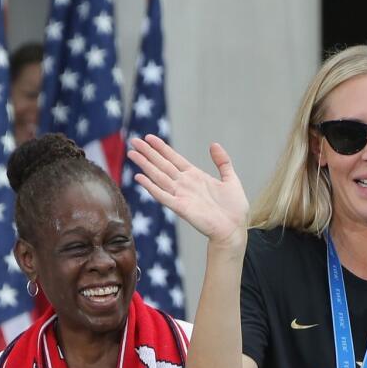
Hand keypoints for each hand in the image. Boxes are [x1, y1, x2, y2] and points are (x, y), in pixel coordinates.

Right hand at [128, 135, 249, 248]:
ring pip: (159, 177)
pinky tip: (140, 177)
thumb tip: (214, 144)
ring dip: (145, 165)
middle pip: (163, 165)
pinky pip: (163, 195)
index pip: (174, 158)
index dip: (162, 148)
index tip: (149, 137)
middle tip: (134, 141)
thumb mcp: (231, 179)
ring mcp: (181, 195)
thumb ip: (222, 162)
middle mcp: (185, 184)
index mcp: (195, 176)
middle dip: (148, 153)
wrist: (234, 229)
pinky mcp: (181, 207)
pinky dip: (151, 187)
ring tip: (132, 154)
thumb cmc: (234, 208)